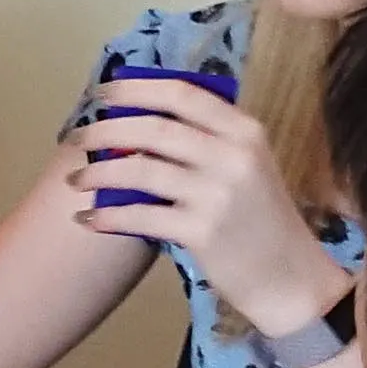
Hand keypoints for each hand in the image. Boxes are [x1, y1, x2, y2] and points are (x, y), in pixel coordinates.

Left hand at [67, 78, 345, 335]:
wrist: (291, 278)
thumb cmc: (263, 220)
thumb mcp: (249, 166)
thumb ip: (207, 141)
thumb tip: (135, 126)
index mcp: (245, 132)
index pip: (182, 95)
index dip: (136, 89)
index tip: (104, 94)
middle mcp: (233, 157)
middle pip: (153, 129)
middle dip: (105, 130)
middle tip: (77, 138)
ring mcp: (218, 195)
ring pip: (140, 170)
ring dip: (98, 172)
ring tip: (76, 179)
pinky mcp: (202, 232)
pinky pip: (139, 216)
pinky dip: (107, 216)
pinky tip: (87, 218)